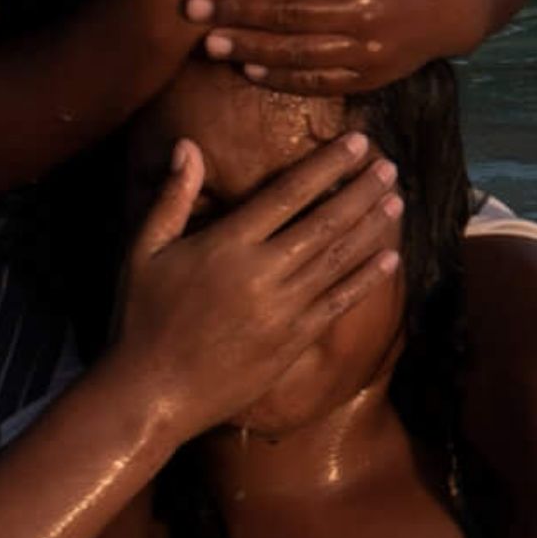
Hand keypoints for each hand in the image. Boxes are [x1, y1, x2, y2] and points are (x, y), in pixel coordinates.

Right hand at [102, 131, 402, 436]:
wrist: (150, 394)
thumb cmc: (140, 319)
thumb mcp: (144, 253)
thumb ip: (172, 198)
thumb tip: (190, 145)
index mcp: (225, 244)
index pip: (288, 193)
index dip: (327, 165)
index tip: (358, 143)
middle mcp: (261, 272)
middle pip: (325, 221)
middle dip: (361, 191)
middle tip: (390, 167)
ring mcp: (282, 308)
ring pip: (338, 258)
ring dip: (372, 228)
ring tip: (397, 201)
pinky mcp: (293, 340)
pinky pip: (339, 302)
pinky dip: (367, 278)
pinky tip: (390, 258)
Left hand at [190, 0, 489, 93]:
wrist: (459, 3)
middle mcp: (366, 11)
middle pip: (286, 12)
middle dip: (233, 9)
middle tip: (189, 6)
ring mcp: (370, 49)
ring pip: (297, 52)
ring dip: (248, 47)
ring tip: (208, 42)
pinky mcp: (372, 77)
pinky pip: (319, 81)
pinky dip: (281, 78)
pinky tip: (248, 69)